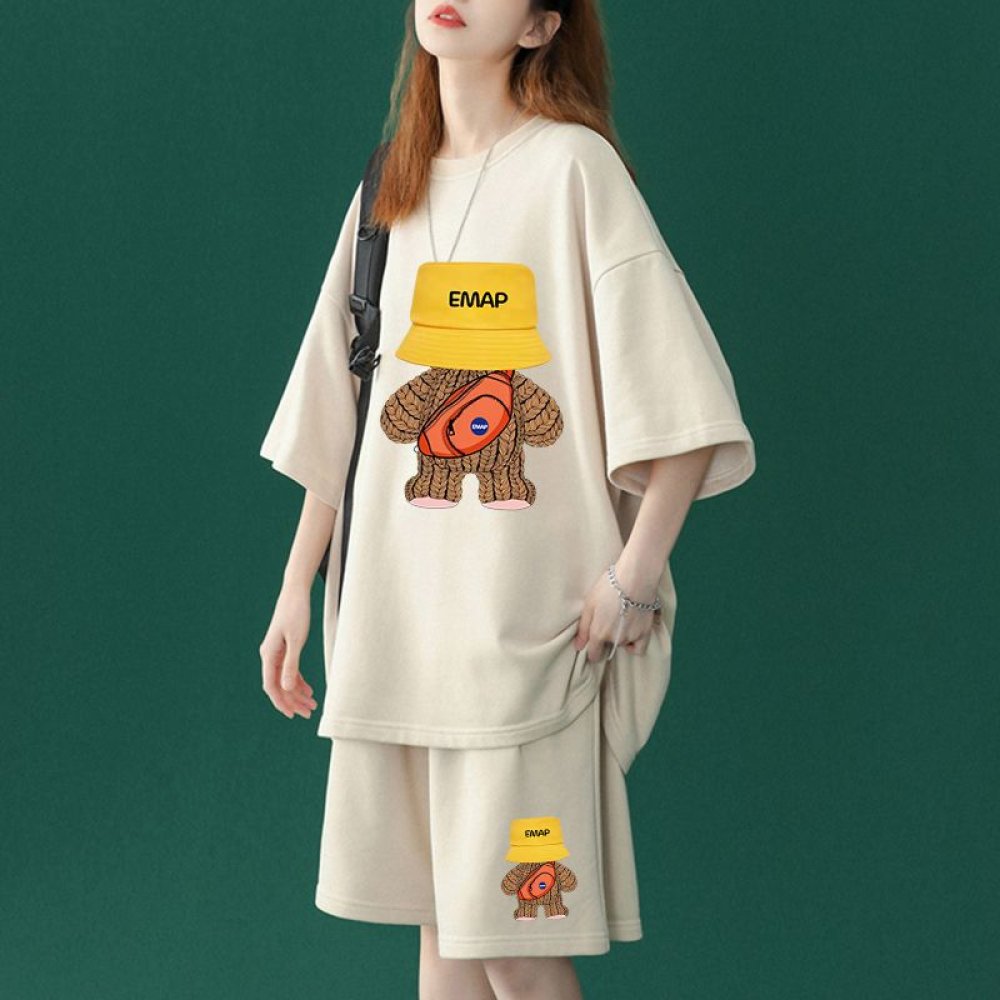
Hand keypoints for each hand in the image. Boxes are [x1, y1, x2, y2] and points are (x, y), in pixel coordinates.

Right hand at [260, 582, 318, 719]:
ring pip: (284, 679)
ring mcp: (276, 653)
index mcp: (269, 655)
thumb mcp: (296, 640)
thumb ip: (291, 665)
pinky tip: (308, 690)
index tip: (293, 714)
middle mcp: (269, 656)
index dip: (281, 702)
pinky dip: (298, 681)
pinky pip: (289, 670)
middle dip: (292, 701)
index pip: (271, 686)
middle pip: (279, 685)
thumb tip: (285, 688)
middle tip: (308, 713)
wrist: (295, 593)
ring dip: (297, 693)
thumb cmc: (296, 613)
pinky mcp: (284, 648)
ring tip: (312, 704)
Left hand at [573, 563, 661, 661]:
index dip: (592, 651)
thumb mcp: (589, 604)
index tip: (594, 644)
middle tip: (608, 621)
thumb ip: (583, 628)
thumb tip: (578, 647)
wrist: (635, 578)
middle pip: (608, 648)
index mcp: (599, 633)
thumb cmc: (609, 587)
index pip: (594, 654)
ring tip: (620, 618)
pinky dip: (634, 645)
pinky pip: (638, 649)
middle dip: (606, 640)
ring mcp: (631, 637)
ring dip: (619, 637)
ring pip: (622, 645)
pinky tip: (631, 634)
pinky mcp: (645, 632)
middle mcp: (615, 639)